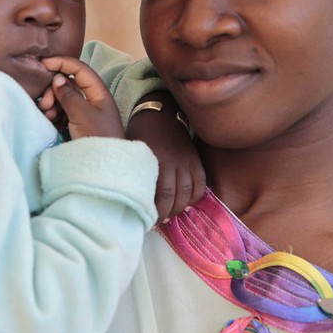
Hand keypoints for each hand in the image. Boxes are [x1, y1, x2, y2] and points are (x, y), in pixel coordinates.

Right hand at [41, 57, 123, 139]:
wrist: (105, 169)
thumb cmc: (99, 138)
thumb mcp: (83, 115)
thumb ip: (69, 95)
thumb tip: (58, 78)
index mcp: (98, 93)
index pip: (80, 69)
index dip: (63, 63)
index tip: (44, 64)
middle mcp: (91, 100)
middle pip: (68, 84)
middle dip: (53, 89)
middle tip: (45, 104)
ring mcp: (83, 113)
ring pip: (62, 98)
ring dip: (52, 102)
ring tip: (47, 114)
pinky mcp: (75, 125)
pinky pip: (61, 112)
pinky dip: (53, 113)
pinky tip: (49, 120)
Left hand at [126, 93, 205, 222]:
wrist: (158, 111)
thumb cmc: (139, 132)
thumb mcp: (132, 151)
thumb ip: (135, 172)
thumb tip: (131, 197)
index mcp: (155, 162)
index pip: (159, 197)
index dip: (154, 213)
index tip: (146, 221)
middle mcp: (174, 163)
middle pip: (175, 198)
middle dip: (167, 214)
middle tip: (158, 221)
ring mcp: (186, 160)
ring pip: (189, 192)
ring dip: (181, 208)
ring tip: (171, 214)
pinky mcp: (195, 157)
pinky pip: (201, 182)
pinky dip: (196, 196)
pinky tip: (187, 203)